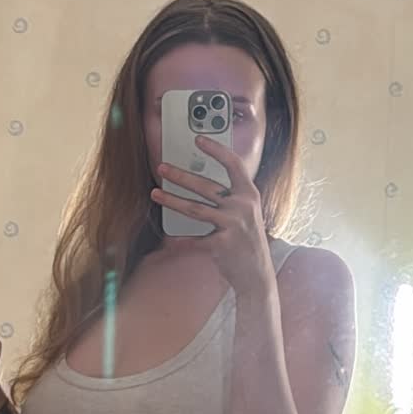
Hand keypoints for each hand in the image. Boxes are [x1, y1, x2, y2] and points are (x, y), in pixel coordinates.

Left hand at [152, 139, 274, 296]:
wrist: (257, 274)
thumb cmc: (247, 240)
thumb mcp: (246, 213)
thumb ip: (230, 197)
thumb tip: (198, 180)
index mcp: (249, 194)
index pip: (234, 164)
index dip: (216, 149)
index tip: (200, 140)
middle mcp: (242, 207)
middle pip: (205, 186)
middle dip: (180, 176)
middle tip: (162, 168)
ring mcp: (233, 225)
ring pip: (195, 208)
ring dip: (171, 200)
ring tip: (155, 193)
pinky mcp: (221, 244)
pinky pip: (194, 239)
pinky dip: (181, 239)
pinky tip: (169, 237)